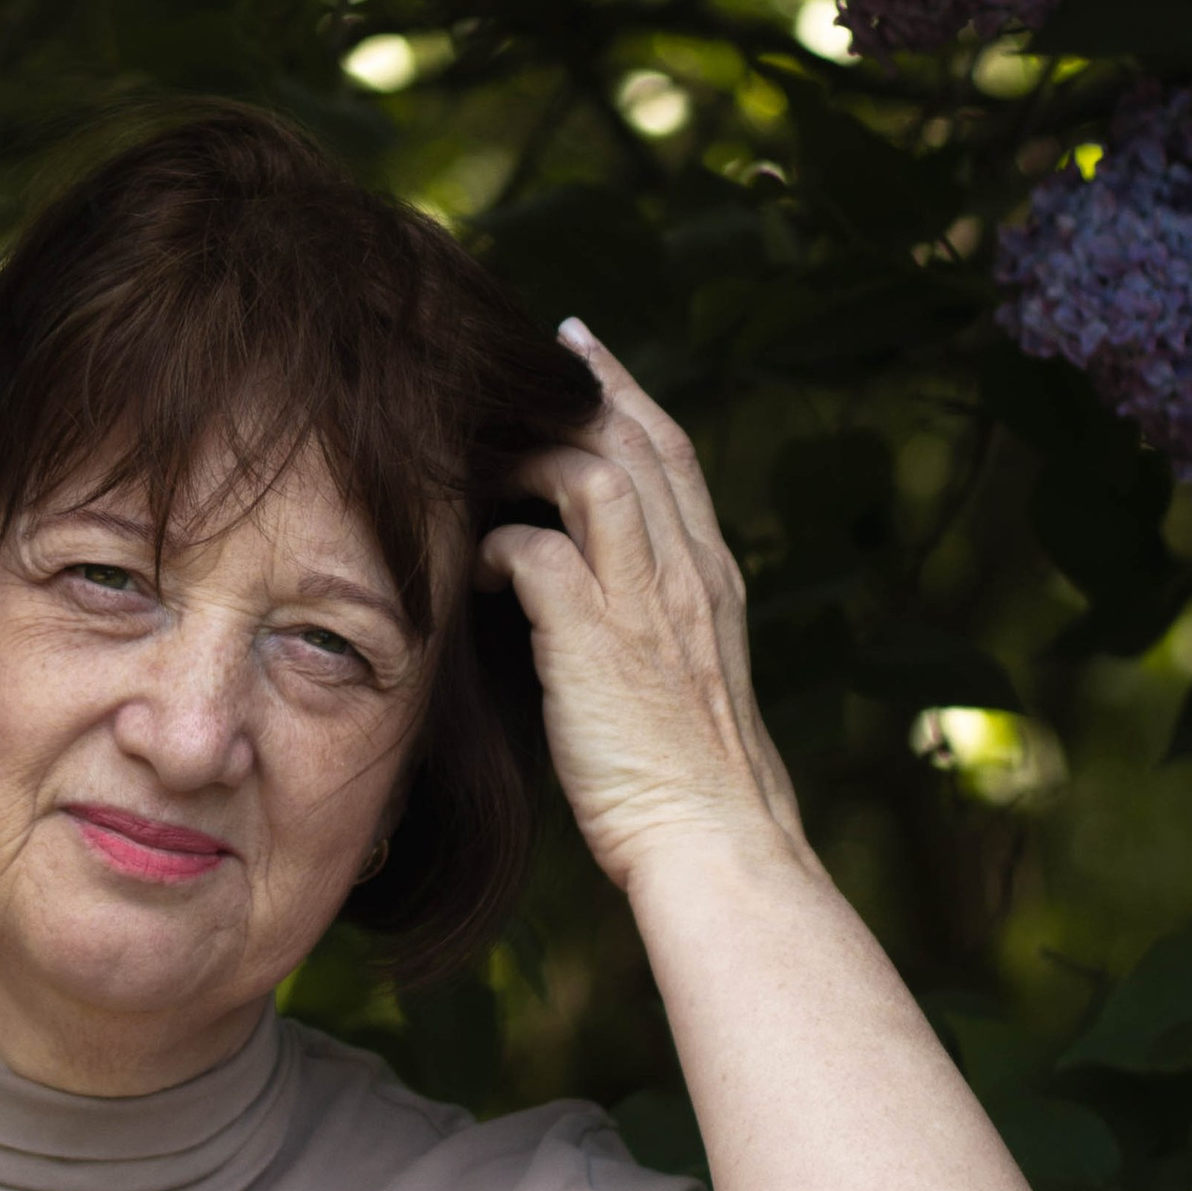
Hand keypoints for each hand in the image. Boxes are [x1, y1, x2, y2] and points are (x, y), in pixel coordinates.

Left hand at [476, 321, 806, 894]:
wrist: (714, 839)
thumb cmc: (683, 774)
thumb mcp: (681, 670)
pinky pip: (537, 553)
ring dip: (531, 459)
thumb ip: (648, 612)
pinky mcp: (595, 642)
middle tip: (520, 359)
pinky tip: (478, 568)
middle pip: (635, 440)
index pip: (672, 452)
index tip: (581, 351)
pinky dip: (500, 545)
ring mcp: (645, 604)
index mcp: (710, 577)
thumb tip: (582, 577)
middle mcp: (687, 574)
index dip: (624, 391)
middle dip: (577, 388)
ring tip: (488, 470)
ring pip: (594, 474)